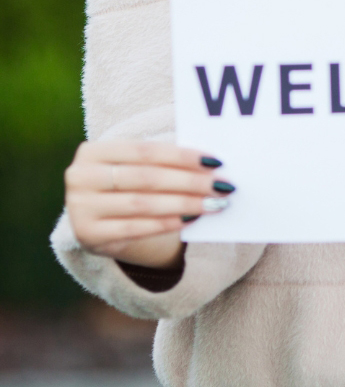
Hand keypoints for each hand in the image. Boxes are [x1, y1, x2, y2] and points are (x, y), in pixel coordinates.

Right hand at [64, 141, 232, 268]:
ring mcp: (80, 208)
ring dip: (184, 204)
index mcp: (93, 151)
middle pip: (147, 177)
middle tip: (222, 186)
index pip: (145, 150)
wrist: (92, 219)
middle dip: (189, 181)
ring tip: (213, 204)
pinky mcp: (88, 235)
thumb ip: (162, 162)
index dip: (182, 156)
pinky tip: (190, 220)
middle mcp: (81, 177)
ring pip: (143, 204)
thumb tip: (210, 165)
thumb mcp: (133, 166)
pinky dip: (166, 223)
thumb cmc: (125, 183)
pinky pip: (135, 228)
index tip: (215, 162)